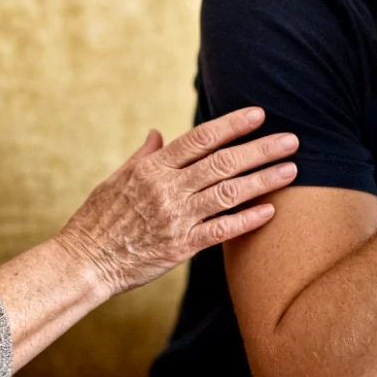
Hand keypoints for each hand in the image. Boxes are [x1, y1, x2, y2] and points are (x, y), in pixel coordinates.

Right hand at [56, 106, 296, 295]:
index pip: (199, 139)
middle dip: (260, 149)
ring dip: (263, 180)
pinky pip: (221, 230)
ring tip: (291, 170)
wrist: (84, 262)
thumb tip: (158, 133)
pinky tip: (271, 210)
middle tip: (291, 139)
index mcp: (152, 168)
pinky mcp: (181, 247)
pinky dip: (247, 220)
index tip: (259, 114)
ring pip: (228, 193)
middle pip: (222, 162)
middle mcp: (167, 189)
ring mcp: (176, 218)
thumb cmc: (98, 219)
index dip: (232, 125)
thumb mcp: (116, 179)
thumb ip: (143, 156)